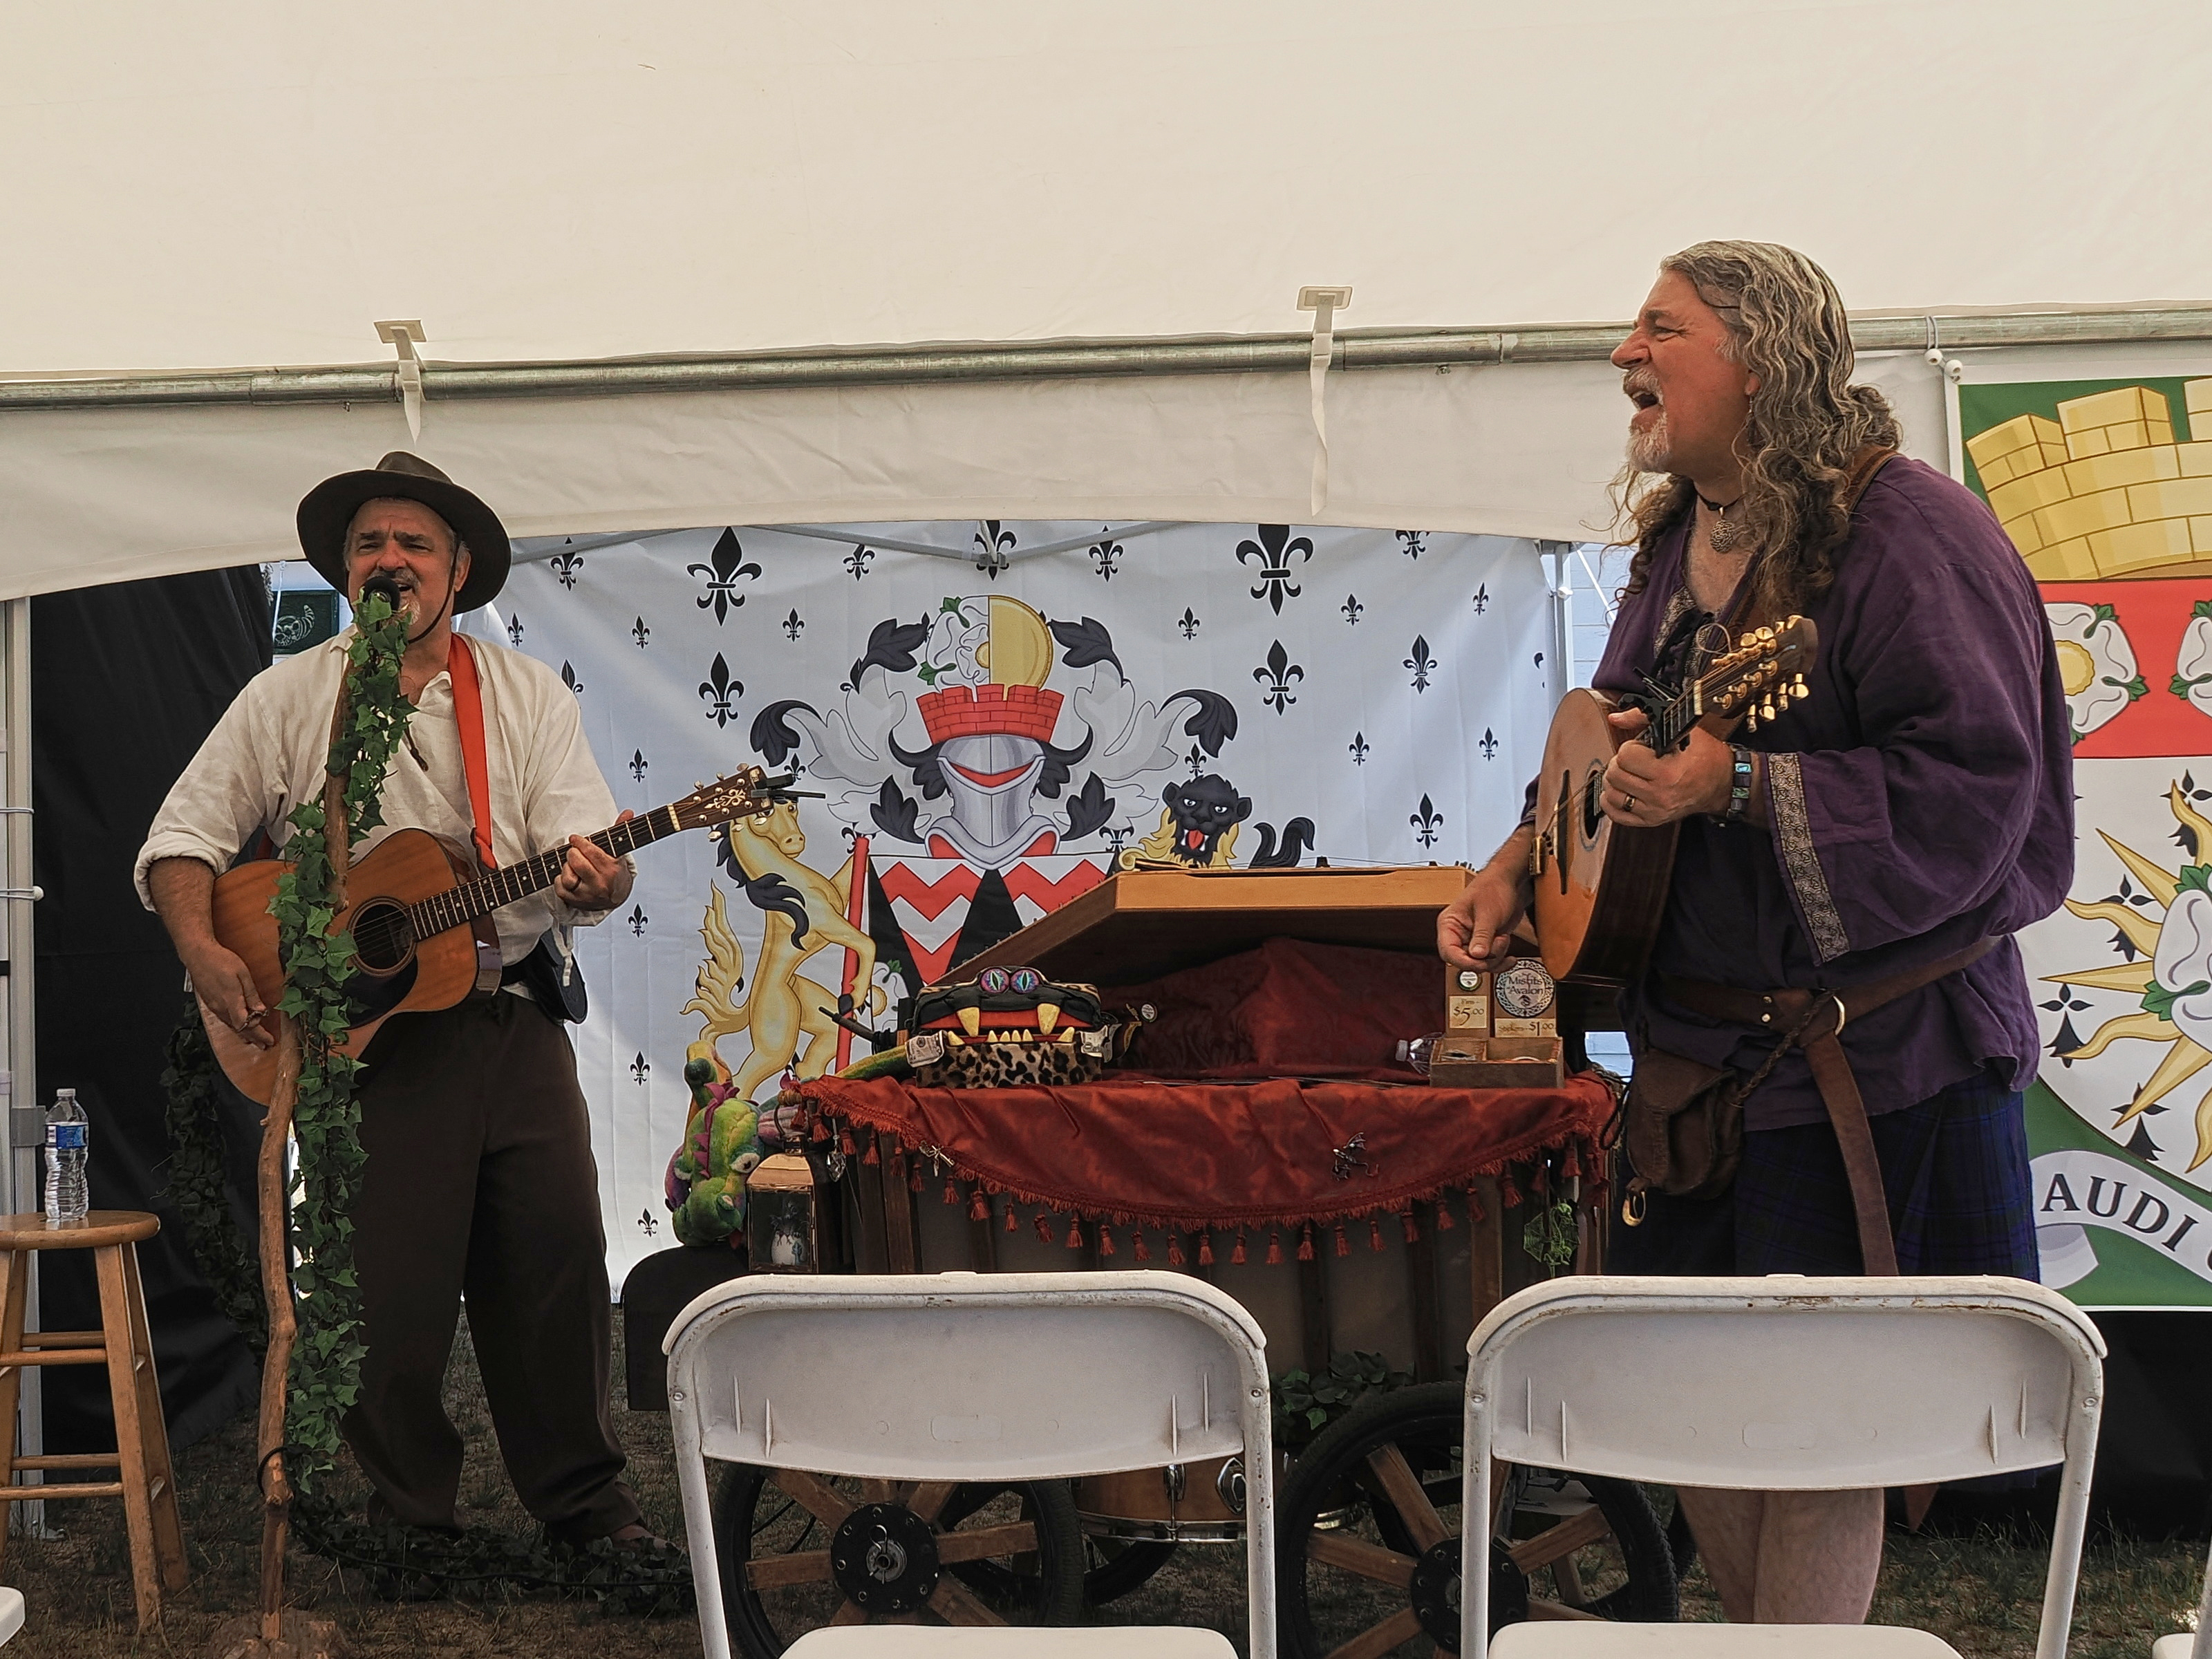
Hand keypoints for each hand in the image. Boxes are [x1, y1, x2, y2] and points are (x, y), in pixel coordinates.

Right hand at [183, 939, 274, 1048]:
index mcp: (231, 1001)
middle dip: (253, 1038)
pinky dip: (234, 1026)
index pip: (246, 1026)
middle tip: (264, 1045)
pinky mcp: (210, 1003)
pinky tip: (238, 1027)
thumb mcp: (243, 975)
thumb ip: (251, 995)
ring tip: (253, 1041)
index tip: (269, 1040)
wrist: (198, 955)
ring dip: (243, 1033)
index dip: (259, 1034)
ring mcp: (214, 1006)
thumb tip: (260, 1011)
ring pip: (231, 1025)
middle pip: (239, 1029)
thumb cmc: (222, 960)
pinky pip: (224, 1019)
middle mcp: (221, 1008)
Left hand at [557, 811, 634, 909]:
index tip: (575, 839)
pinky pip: (559, 887)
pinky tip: (570, 877)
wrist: (615, 897)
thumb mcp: (617, 851)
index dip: (580, 842)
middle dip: (573, 854)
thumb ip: (620, 830)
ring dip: (566, 868)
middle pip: (577, 863)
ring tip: (574, 867)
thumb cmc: (613, 870)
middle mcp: (600, 885)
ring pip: (567, 876)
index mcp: (611, 870)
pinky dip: (560, 880)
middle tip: (575, 852)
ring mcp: (587, 895)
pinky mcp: (575, 902)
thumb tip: (628, 812)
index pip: (591, 852)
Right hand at [1438, 865, 1525, 972]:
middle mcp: (1458, 934)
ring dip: (1495, 957)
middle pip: (1464, 961)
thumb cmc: (1494, 888)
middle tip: (1497, 945)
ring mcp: (1472, 940)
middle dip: (1484, 959)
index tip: (1479, 961)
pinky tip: (1510, 958)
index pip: (1448, 952)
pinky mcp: (1486, 943)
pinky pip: (1490, 961)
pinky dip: (1501, 961)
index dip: (1463, 961)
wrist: (1512, 883)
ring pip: (1479, 963)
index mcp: (1449, 924)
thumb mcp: (1488, 913)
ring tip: (1503, 938)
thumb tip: (1477, 956)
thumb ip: (1482, 936)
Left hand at [1601, 708, 1732, 824]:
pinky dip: (1612, 802)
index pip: (1625, 757)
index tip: (1641, 748)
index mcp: (1667, 772)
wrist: (1721, 783)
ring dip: (1615, 781)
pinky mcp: (1651, 820)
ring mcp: (1654, 810)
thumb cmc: (1704, 756)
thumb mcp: (1680, 730)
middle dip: (1620, 762)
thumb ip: (1644, 719)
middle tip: (1634, 760)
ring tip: (1629, 773)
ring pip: (1611, 795)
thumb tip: (1616, 718)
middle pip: (1615, 775)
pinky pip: (1616, 815)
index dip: (1631, 747)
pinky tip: (1622, 790)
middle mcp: (1659, 795)